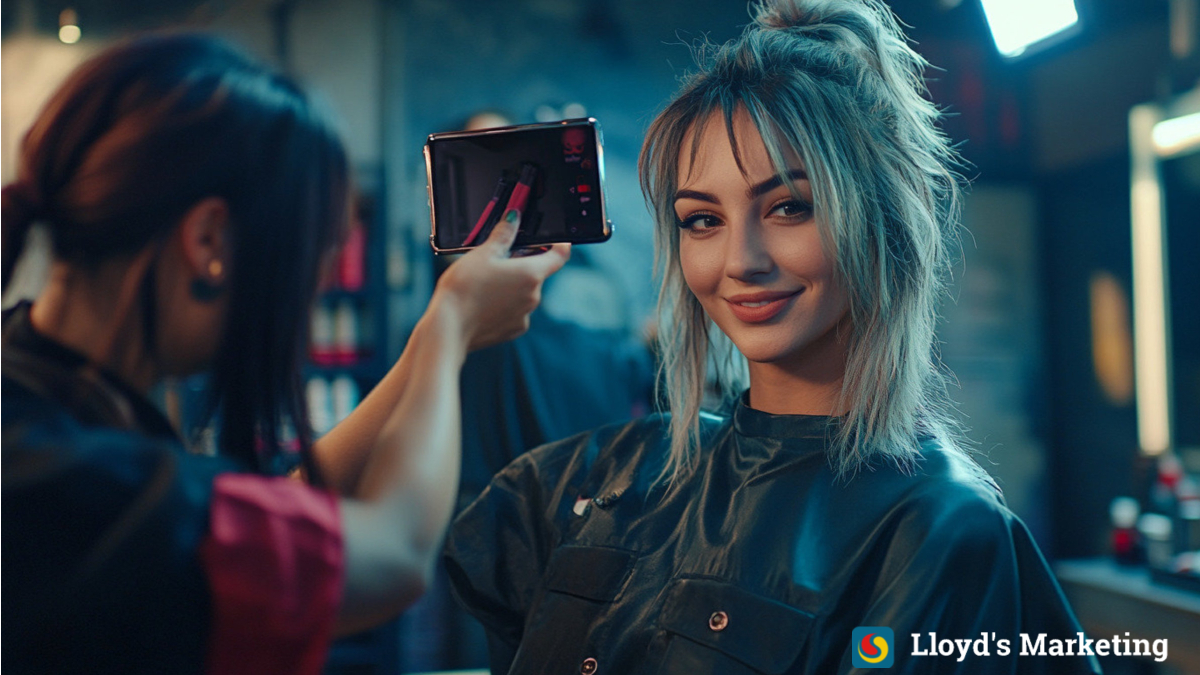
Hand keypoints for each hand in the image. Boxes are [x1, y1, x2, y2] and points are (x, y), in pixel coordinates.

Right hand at [431, 210, 569, 351]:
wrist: (448, 327)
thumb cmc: (465, 287)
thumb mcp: (483, 253)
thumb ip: (504, 234)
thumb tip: (514, 217)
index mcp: (531, 274)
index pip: (559, 256)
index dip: (560, 245)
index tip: (557, 241)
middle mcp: (534, 297)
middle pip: (536, 275)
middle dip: (522, 265)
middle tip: (499, 260)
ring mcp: (524, 316)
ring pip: (523, 294)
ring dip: (512, 286)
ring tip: (485, 284)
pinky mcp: (513, 330)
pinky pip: (514, 312)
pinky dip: (504, 305)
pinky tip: (484, 303)